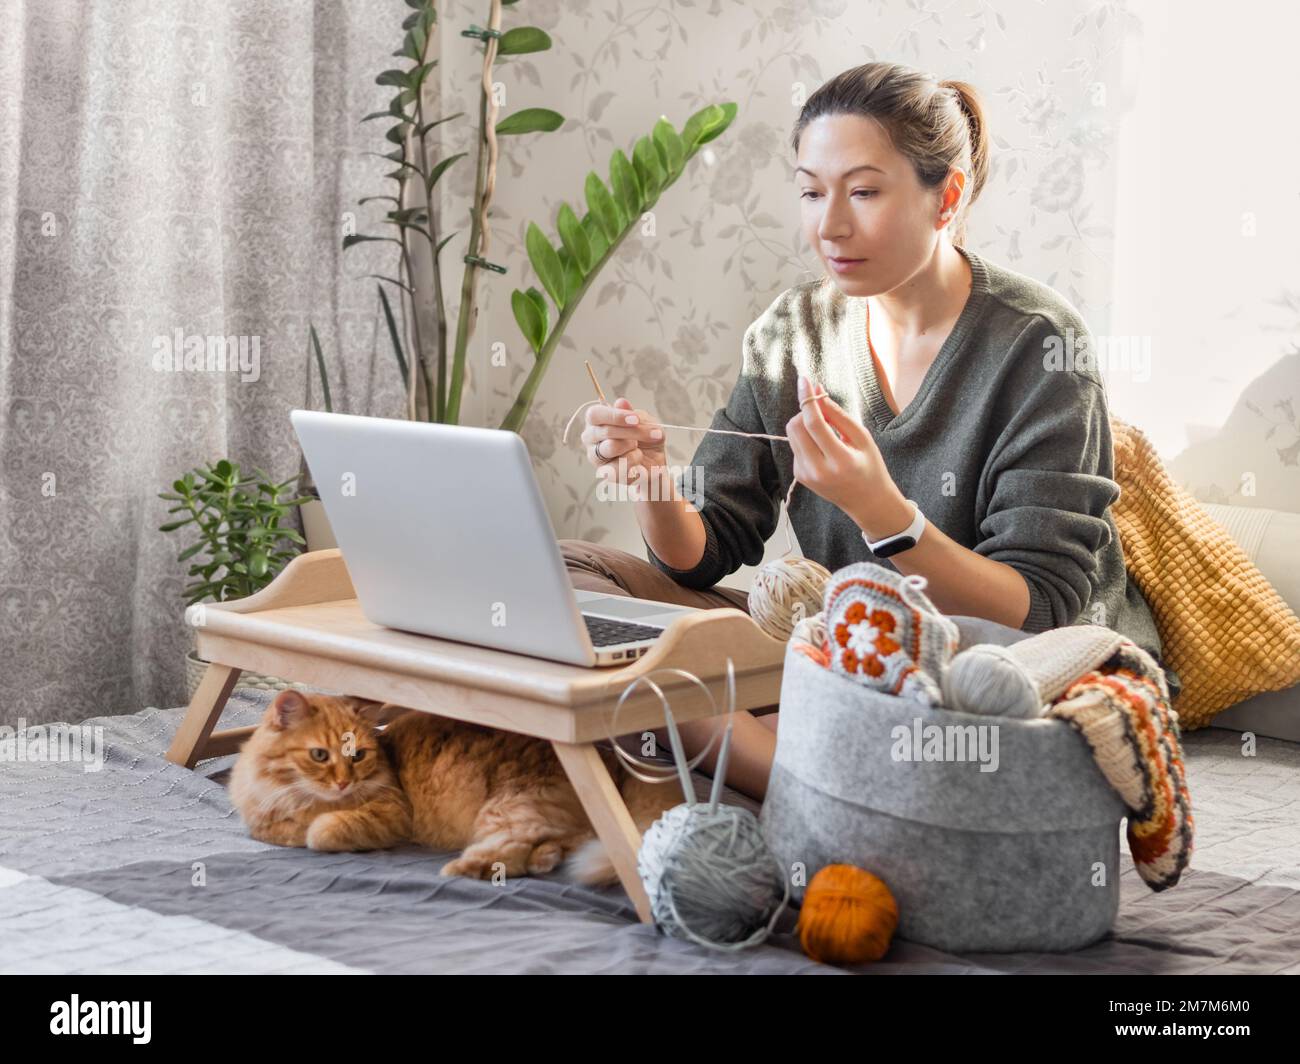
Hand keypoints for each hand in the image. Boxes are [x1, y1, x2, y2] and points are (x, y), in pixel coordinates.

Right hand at [581, 396, 666, 491]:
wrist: (655, 463)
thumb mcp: (646, 422)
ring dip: (632, 444)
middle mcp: (591, 438)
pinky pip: (617, 466)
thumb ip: (634, 414)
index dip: (615, 416)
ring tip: (639, 446)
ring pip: (610, 447)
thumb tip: (621, 402)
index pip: (594, 415)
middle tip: (653, 434)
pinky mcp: (605, 472)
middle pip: (605, 431)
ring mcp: (595, 456)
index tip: (635, 419)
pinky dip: (633, 460)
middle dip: (632, 431)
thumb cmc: (646, 439)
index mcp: (597, 421)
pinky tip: (638, 458)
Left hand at [784, 374, 899, 525]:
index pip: (814, 424)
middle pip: (796, 427)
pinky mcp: (799, 476)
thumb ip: (838, 415)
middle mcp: (818, 470)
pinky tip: (822, 445)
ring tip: (825, 428)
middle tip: (822, 407)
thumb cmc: (869, 465)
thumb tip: (817, 393)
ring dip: (804, 422)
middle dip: (805, 410)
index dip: (807, 399)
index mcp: (840, 461)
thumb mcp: (862, 438)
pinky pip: (795, 445)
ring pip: (792, 434)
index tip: (805, 380)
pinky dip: (805, 437)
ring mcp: (806, 475)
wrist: (866, 502)